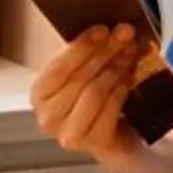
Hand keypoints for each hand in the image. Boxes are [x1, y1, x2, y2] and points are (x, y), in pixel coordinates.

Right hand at [29, 24, 151, 172]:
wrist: (118, 138)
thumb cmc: (96, 99)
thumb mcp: (85, 73)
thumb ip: (88, 54)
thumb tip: (112, 30)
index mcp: (39, 95)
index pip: (57, 68)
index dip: (81, 47)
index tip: (103, 29)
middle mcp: (48, 118)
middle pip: (79, 78)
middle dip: (105, 52)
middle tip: (126, 33)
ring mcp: (70, 135)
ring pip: (95, 92)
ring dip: (117, 67)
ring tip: (133, 50)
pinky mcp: (94, 144)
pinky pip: (110, 107)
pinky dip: (123, 87)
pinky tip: (132, 74)